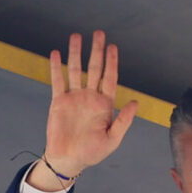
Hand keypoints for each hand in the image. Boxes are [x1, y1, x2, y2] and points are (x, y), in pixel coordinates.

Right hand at [34, 30, 134, 188]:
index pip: (109, 77)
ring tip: (76, 36)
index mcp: (105, 104)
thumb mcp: (112, 139)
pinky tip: (56, 53)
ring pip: (75, 70)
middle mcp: (90, 97)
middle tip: (99, 33)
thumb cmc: (92, 152)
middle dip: (96, 51)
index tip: (113, 46)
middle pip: (94, 68)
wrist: (69, 160)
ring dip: (76, 53)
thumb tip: (135, 102)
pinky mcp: (59, 102)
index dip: (112, 62)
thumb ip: (124, 120)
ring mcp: (74, 97)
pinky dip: (57, 67)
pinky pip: (58, 81)